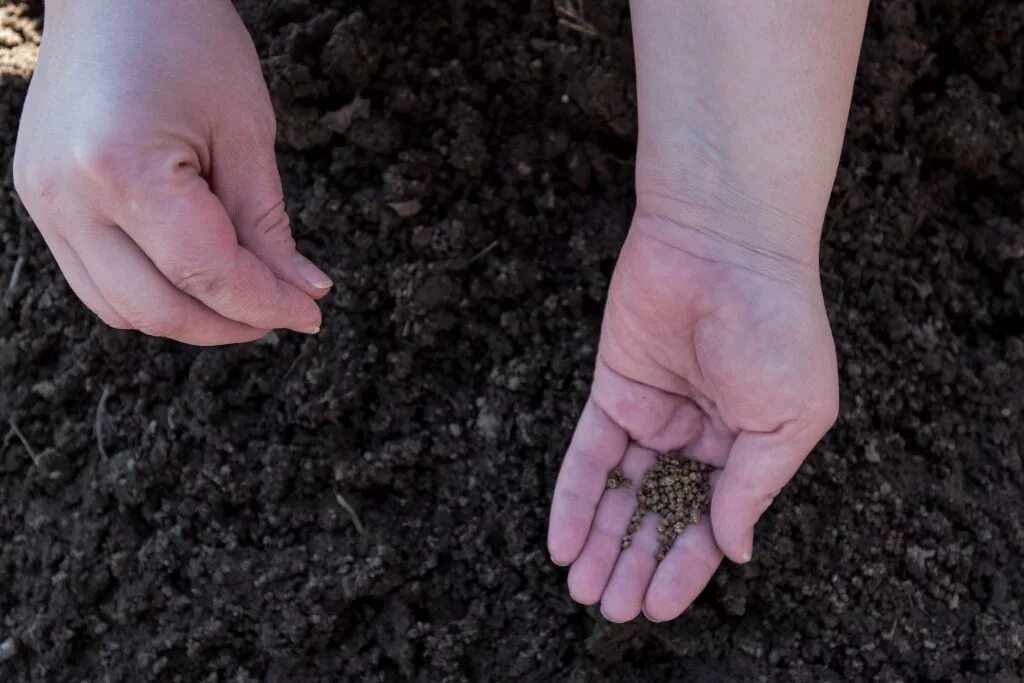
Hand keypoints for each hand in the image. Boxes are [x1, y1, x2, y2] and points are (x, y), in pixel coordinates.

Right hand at [13, 0, 330, 344]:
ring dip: (189, 317)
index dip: (266, 304)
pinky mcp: (39, 200)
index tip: (311, 315)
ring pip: (121, 308)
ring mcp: (42, 202)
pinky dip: (151, 293)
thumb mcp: (245, 131)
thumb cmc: (188, 38)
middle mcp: (66, 196)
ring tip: (243, 297)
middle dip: (230, 323)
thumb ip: (268, 225)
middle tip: (283, 311)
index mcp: (121, 168)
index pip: (206, 273)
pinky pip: (96, 281)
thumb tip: (302, 293)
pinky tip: (196, 277)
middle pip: (157, 308)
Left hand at [547, 207, 838, 621]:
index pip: (712, 520)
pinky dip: (575, 497)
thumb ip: (753, 488)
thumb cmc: (775, 328)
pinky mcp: (613, 388)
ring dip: (602, 541)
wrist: (724, 247)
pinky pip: (590, 453)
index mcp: (749, 445)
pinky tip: (563, 541)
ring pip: (623, 491)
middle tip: (610, 609)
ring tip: (583, 589)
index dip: (685, 567)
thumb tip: (731, 550)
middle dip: (635, 563)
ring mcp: (654, 412)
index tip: (659, 608)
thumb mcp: (788, 421)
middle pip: (661, 513)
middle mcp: (700, 435)